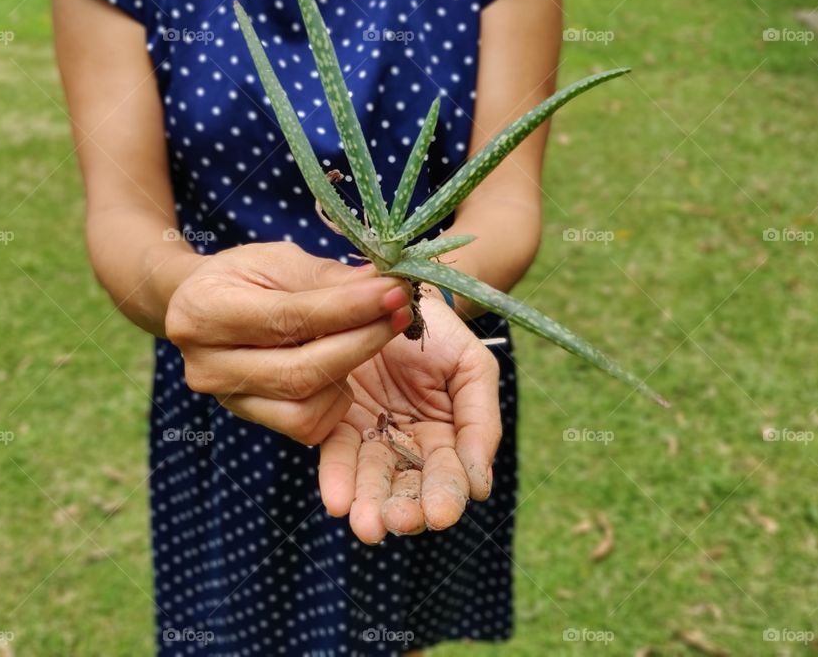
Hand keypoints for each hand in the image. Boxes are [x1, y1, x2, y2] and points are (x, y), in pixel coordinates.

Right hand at [165, 242, 412, 443]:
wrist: (203, 307)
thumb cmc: (243, 275)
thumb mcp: (276, 259)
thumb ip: (325, 277)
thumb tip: (382, 286)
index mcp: (203, 312)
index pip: (289, 319)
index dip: (348, 308)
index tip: (394, 291)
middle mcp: (207, 366)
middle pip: (300, 372)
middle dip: (362, 342)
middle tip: (401, 313)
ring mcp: (228, 400)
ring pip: (305, 407)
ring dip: (350, 371)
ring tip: (366, 334)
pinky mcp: (252, 419)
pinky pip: (307, 425)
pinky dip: (335, 399)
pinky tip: (341, 368)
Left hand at [317, 293, 502, 543]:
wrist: (392, 292)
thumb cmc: (440, 331)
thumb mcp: (472, 368)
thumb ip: (481, 423)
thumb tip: (480, 487)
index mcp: (448, 436)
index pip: (448, 474)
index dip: (446, 494)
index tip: (440, 514)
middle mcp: (408, 444)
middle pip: (408, 485)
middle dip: (404, 507)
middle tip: (398, 521)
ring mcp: (371, 436)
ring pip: (372, 477)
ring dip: (370, 503)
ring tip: (367, 524)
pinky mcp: (336, 423)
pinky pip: (336, 453)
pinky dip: (337, 479)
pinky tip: (338, 501)